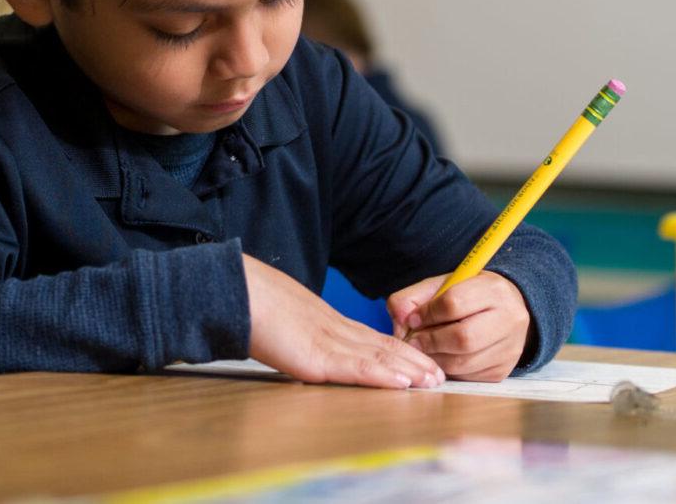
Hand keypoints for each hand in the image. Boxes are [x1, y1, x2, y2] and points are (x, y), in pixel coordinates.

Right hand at [242, 255, 442, 389]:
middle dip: (414, 361)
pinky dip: (384, 376)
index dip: (398, 349)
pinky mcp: (318, 358)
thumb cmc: (251, 304)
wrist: (236, 293)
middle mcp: (334, 330)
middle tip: (439, 374)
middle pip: (384, 346)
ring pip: (379, 356)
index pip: (371, 337)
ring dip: (409, 370)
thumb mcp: (282, 320)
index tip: (418, 359)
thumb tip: (300, 346)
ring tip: (433, 380)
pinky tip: (404, 383)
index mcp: (326, 321)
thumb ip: (298, 334)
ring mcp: (328, 342)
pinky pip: (359, 369)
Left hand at [388, 272, 531, 381]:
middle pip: (463, 338)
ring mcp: (510, 348)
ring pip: (463, 362)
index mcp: (494, 290)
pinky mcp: (503, 370)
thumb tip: (400, 320)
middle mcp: (510, 318)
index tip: (413, 319)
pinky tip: (442, 358)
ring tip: (425, 350)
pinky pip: (467, 377)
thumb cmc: (468, 297)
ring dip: (436, 359)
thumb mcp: (442, 286)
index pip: (454, 303)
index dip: (427, 314)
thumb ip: (413, 297)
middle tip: (414, 341)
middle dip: (431, 342)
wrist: (505, 310)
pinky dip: (448, 370)